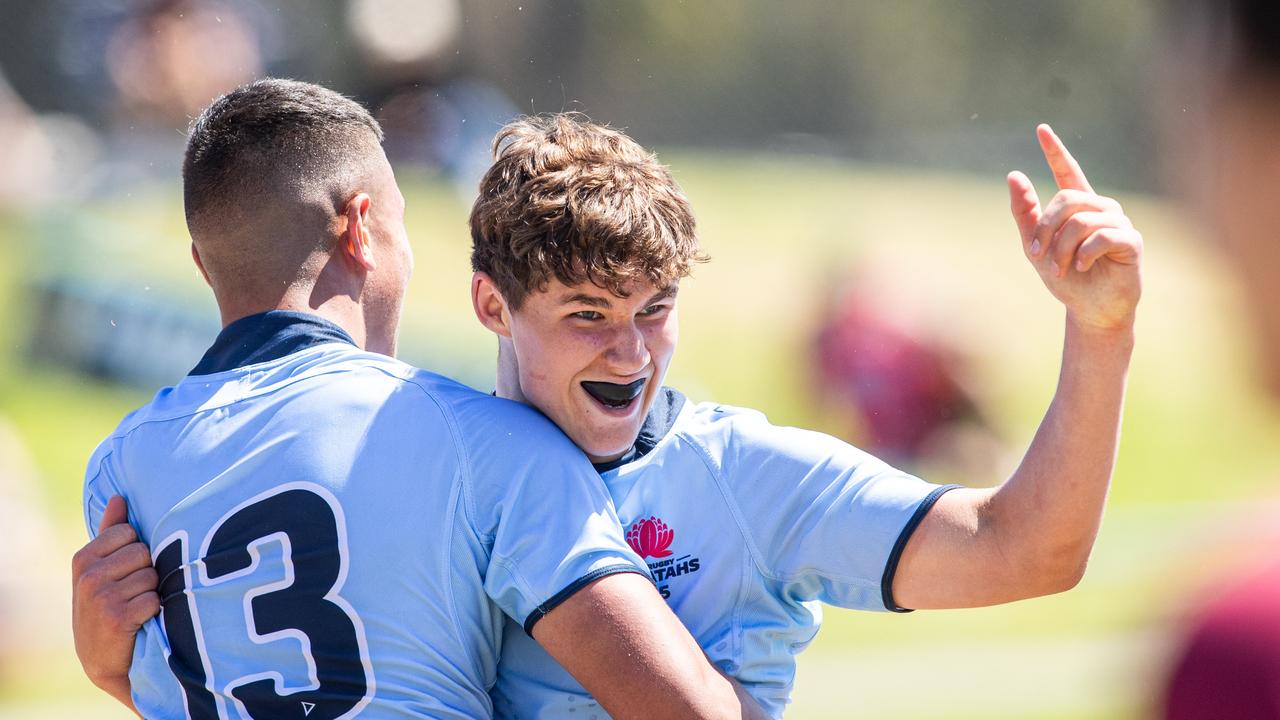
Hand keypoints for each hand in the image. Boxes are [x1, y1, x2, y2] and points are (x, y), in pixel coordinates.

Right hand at [71, 496, 157, 704]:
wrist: (103, 659)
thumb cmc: (107, 605)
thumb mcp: (101, 569)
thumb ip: (111, 532)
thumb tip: (120, 496)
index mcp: (83, 558)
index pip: (131, 533)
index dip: (137, 552)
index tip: (125, 572)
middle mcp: (88, 576)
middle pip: (144, 553)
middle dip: (147, 571)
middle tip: (132, 593)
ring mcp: (101, 597)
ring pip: (152, 576)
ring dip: (152, 592)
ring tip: (136, 606)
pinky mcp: (118, 618)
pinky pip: (155, 599)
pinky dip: (155, 610)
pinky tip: (141, 620)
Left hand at [1007, 124, 1142, 331]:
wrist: (1090, 311)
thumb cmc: (1067, 279)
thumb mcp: (1036, 247)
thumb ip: (1025, 213)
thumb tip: (1014, 175)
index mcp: (1080, 208)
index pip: (1069, 171)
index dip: (1056, 150)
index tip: (1041, 129)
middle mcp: (1102, 209)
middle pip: (1066, 200)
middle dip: (1045, 229)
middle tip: (1036, 255)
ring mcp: (1119, 223)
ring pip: (1080, 220)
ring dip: (1061, 248)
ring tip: (1059, 268)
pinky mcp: (1131, 241)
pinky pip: (1102, 236)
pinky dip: (1083, 253)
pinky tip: (1080, 266)